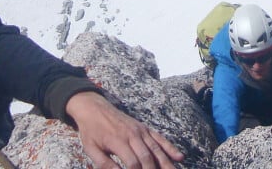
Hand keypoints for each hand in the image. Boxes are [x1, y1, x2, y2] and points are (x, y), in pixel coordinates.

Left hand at [64, 91, 184, 168]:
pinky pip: (160, 139)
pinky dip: (170, 148)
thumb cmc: (91, 131)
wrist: (94, 108)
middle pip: (147, 158)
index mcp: (118, 141)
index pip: (132, 164)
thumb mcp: (91, 149)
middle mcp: (133, 135)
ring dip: (166, 164)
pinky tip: (179, 157)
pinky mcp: (145, 128)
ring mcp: (141, 131)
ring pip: (157, 150)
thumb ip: (104, 164)